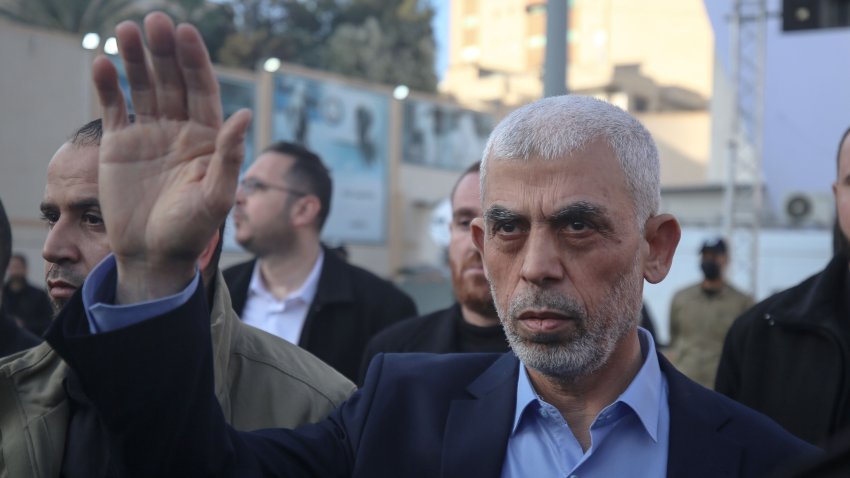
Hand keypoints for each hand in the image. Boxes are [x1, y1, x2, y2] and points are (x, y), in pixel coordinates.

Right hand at [92, 12, 250, 303]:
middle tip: (154, 21)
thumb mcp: (216, 197)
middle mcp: (180, 129)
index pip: (202, 90)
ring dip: (136, 59)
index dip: (195, 61)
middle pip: (172, 81)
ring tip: (126, 30)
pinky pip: (114, 108)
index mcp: (208, 137)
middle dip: (165, 51)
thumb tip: (244, 114)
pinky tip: (102, 63)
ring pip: (143, 87)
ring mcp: (149, 134)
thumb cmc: (191, 231)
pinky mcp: (121, 145)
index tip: (186, 33)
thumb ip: (229, 157)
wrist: (153, 256)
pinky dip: (108, 86)